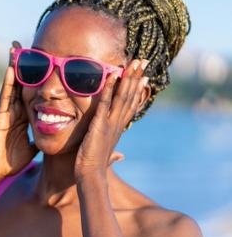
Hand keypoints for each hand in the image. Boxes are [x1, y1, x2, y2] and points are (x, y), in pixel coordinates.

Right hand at [0, 41, 39, 179]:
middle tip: (25, 45)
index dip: (36, 76)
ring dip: (12, 66)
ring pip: (11, 84)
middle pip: (20, 82)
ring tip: (16, 48)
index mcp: (23, 115)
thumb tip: (54, 140)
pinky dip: (7, 83)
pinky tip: (10, 69)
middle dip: (22, 64)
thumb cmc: (12, 160)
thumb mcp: (32, 146)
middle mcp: (14, 109)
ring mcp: (6, 111)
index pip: (31, 91)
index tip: (42, 61)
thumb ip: (41, 140)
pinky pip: (4, 97)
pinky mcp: (0, 116)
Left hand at [75, 58, 149, 179]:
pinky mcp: (100, 124)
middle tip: (143, 61)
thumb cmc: (96, 167)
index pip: (132, 106)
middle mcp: (118, 124)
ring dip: (128, 78)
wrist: (91, 175)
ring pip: (123, 97)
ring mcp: (111, 123)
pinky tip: (113, 76)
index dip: (138, 90)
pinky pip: (105, 103)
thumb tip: (120, 156)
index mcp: (119, 128)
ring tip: (133, 63)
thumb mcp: (106, 156)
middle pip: (131, 96)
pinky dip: (110, 89)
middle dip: (137, 78)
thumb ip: (113, 153)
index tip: (145, 77)